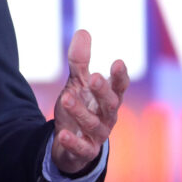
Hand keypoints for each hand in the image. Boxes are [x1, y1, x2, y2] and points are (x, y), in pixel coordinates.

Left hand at [51, 30, 129, 174]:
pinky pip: (81, 148)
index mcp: (108, 99)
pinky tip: (61, 133)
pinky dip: (72, 141)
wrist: (72, 142)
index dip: (120, 76)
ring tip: (65, 97)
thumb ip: (80, 61)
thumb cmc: (82, 106)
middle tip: (94, 77)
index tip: (118, 62)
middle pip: (109, 104)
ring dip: (80, 111)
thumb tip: (83, 31)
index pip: (118, 87)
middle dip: (102, 91)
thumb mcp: (78, 83)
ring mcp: (96, 135)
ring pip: (92, 124)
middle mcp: (107, 117)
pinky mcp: (85, 151)